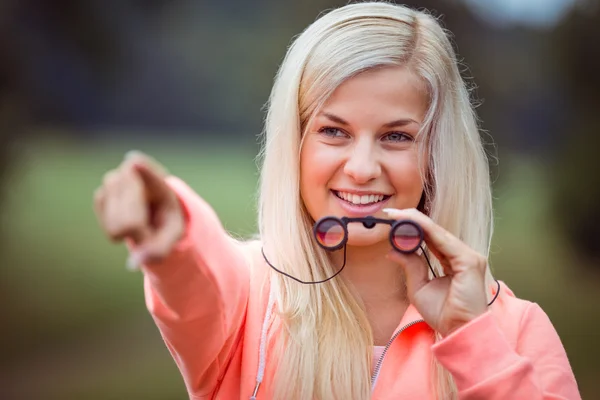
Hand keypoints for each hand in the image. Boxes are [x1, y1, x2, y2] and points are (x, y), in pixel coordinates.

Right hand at [93, 151, 184, 265]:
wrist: (154, 207)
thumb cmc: (167, 218)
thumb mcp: (173, 234)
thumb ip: (159, 250)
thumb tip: (132, 263)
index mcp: (156, 177)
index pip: (145, 171)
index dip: (141, 169)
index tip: (135, 163)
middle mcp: (130, 174)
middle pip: (129, 222)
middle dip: (141, 236)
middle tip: (152, 230)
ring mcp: (111, 182)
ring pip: (117, 228)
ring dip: (131, 234)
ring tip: (142, 222)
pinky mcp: (100, 195)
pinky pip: (109, 229)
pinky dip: (120, 233)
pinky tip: (128, 220)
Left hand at [383, 208, 488, 336]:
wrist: (459, 332)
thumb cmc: (444, 315)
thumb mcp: (419, 288)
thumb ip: (411, 267)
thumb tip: (393, 251)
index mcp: (452, 261)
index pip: (431, 238)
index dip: (412, 227)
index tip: (392, 219)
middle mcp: (462, 256)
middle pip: (434, 232)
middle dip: (411, 220)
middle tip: (390, 212)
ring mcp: (468, 256)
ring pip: (438, 232)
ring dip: (416, 221)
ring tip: (396, 215)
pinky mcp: (470, 260)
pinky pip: (444, 240)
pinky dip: (426, 229)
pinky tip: (411, 222)